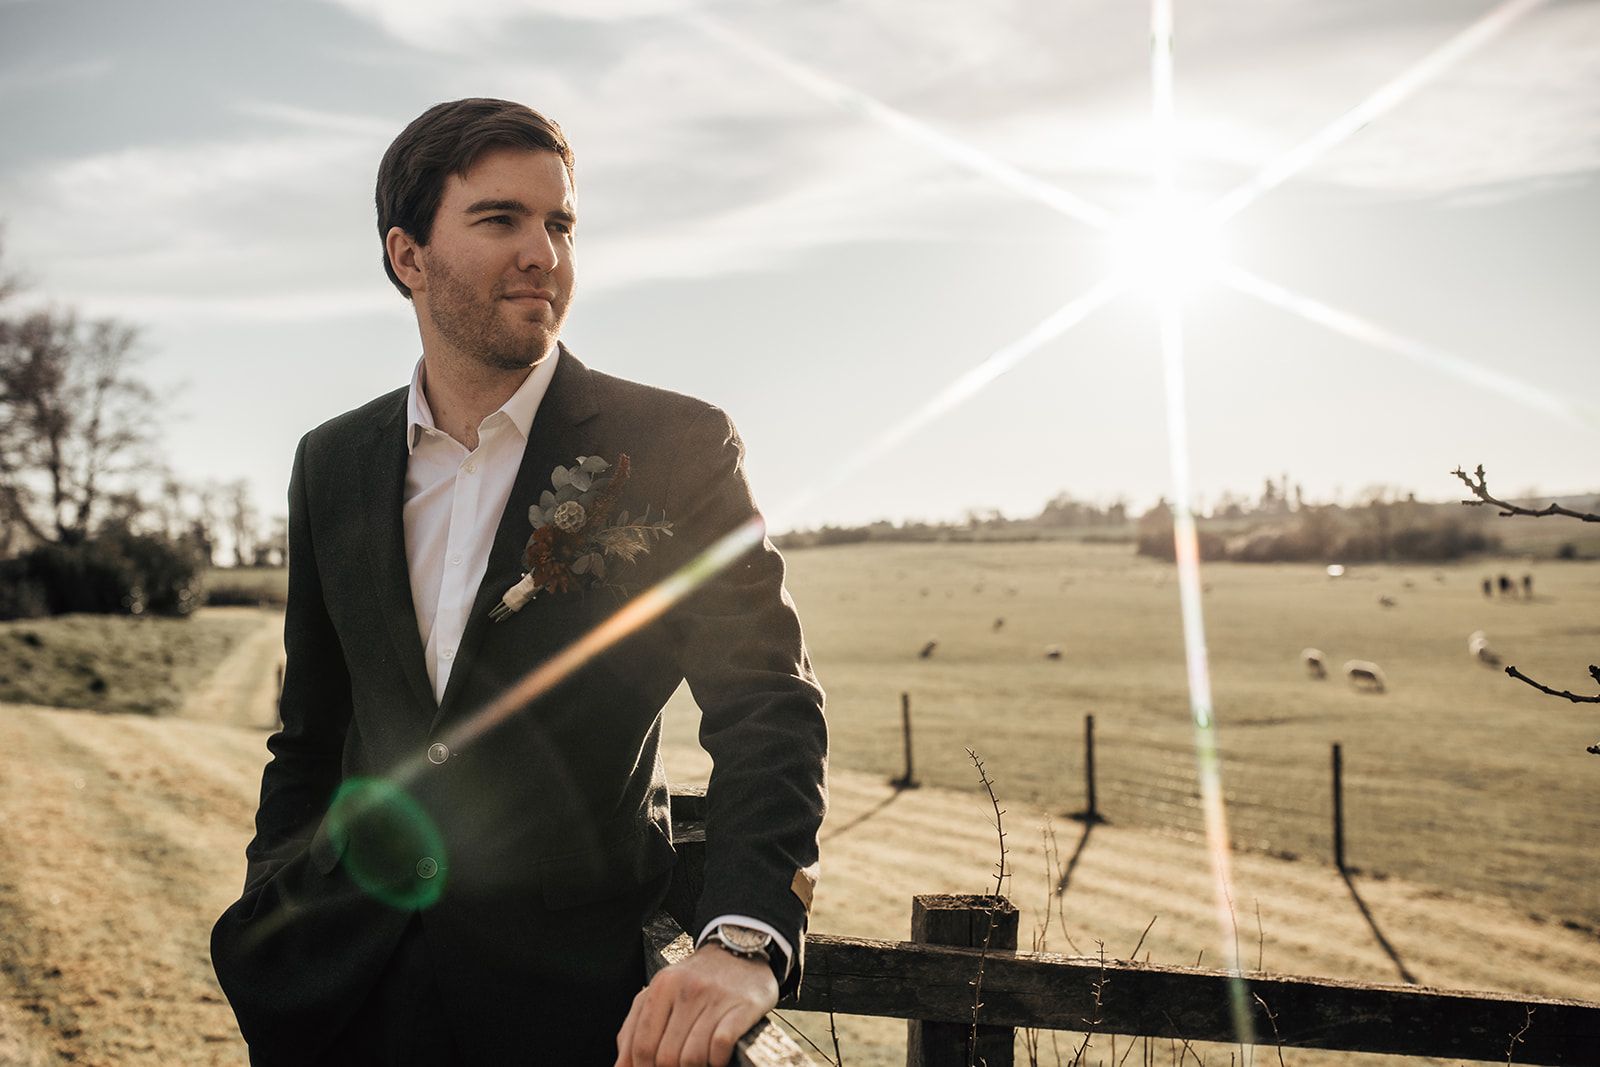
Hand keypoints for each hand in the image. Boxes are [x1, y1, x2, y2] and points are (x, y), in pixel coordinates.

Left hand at [614, 943, 778, 1066]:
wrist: (740, 949)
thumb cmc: (695, 979)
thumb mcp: (660, 994)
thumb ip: (634, 1030)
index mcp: (662, 986)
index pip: (642, 1045)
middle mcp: (688, 989)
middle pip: (666, 1057)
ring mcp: (716, 997)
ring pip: (693, 1057)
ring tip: (698, 1064)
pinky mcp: (743, 1006)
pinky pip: (720, 1046)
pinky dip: (717, 1061)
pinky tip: (717, 1058)